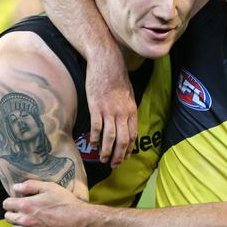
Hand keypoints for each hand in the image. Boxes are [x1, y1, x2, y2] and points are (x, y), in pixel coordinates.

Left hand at [3, 180, 86, 226]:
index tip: (17, 199)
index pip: (6, 204)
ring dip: (19, 221)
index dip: (11, 200)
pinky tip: (34, 226)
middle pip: (8, 217)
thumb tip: (16, 186)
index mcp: (26, 206)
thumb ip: (30, 185)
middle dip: (13, 211)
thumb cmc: (65, 203)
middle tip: (23, 207)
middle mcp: (25, 220)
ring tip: (30, 216)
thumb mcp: (50, 187)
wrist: (77, 221)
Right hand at [86, 47, 137, 167]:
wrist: (106, 62)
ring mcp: (109, 110)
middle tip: (113, 165)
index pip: (133, 135)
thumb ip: (128, 109)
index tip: (124, 157)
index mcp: (131, 110)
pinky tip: (93, 144)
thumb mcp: (129, 93)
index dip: (129, 149)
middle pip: (123, 140)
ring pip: (110, 137)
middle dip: (119, 155)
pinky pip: (96, 127)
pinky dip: (95, 138)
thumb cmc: (117, 76)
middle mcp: (122, 112)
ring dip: (107, 151)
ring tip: (103, 159)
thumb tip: (127, 121)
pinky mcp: (96, 107)